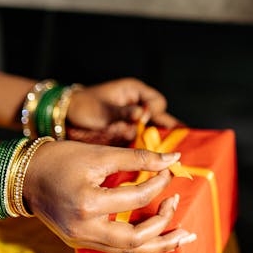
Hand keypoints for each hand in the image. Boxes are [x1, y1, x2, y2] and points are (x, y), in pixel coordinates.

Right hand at [23, 140, 195, 252]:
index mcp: (88, 204)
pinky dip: (140, 244)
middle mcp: (84, 229)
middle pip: (136, 239)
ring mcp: (81, 240)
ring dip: (159, 244)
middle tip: (177, 202)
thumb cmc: (60, 159)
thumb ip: (139, 158)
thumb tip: (175, 157)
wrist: (23, 175)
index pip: (138, 197)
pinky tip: (159, 238)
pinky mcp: (81, 242)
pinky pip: (117, 249)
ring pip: (129, 252)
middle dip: (164, 223)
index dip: (160, 182)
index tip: (169, 170)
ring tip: (184, 236)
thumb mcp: (100, 154)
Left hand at [66, 78, 181, 144]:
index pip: (156, 102)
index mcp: (135, 92)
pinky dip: (150, 149)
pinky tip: (157, 160)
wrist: (68, 117)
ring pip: (155, 131)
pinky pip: (145, 141)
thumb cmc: (84, 106)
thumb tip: (141, 114)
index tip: (145, 120)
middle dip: (171, 130)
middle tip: (184, 141)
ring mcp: (136, 120)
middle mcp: (139, 105)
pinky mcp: (130, 133)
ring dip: (161, 142)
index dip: (155, 112)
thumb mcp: (104, 109)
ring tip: (173, 154)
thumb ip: (124, 112)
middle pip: (162, 117)